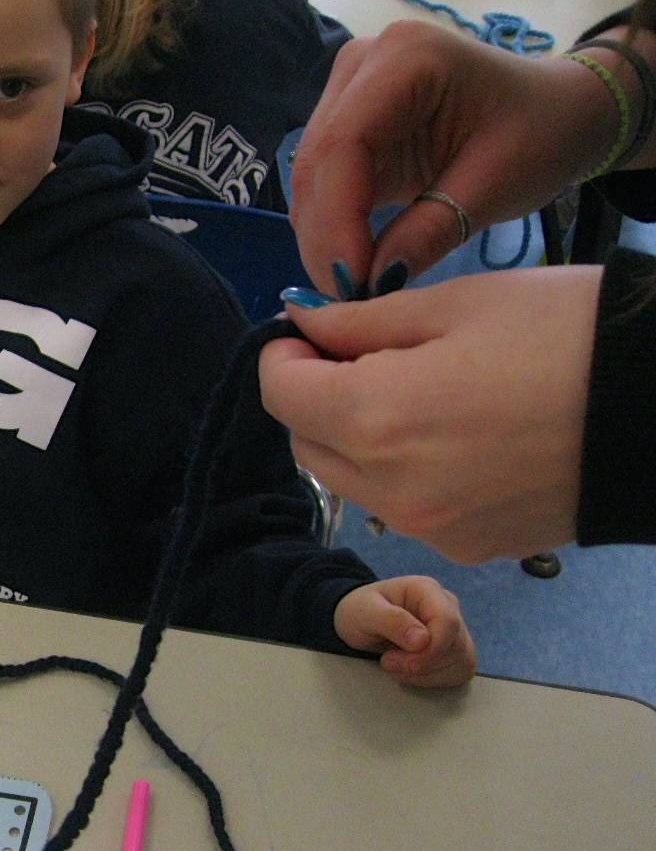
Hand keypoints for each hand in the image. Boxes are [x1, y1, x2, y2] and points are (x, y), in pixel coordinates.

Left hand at [259, 266, 600, 562]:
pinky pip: (403, 507)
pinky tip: (458, 435)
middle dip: (314, 398)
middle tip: (359, 355)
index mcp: (376, 417)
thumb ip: (361, 322)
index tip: (308, 333)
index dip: (284, 355)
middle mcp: (389, 488)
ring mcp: (428, 527)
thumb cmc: (572, 338)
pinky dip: (404, 472)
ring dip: (356, 438)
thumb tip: (302, 325)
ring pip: (351, 480)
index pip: (279, 394)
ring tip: (418, 391)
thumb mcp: (458, 304)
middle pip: (306, 443)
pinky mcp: (466, 546)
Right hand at [290, 21, 618, 294]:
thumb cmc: (542, 134)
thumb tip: (371, 282)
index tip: (351, 281)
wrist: (557, 110)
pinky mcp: (345, 121)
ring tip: (354, 284)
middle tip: (349, 295)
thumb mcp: (497, 186)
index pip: (343, 143)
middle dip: (325, 236)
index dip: (336, 219)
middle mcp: (362, 63)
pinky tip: (354, 261)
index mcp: (407, 57)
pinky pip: (322, 183)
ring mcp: (347, 90)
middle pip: (316, 161)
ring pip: (309, 177)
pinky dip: (331, 226)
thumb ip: (430, 231)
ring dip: (323, 236)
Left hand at [334, 577, 475, 688]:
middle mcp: (447, 607)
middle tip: (388, 661)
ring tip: (395, 664)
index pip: (448, 622)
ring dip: (425, 674)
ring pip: (460, 662)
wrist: (358, 622)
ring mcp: (455, 629)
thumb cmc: (360, 611)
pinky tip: (410, 671)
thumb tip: (423, 640)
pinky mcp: (456, 650)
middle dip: (422, 664)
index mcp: (427, 590)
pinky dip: (432, 679)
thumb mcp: (365, 612)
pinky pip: (458, 672)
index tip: (406, 662)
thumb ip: (392, 621)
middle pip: (455, 646)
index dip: (432, 649)